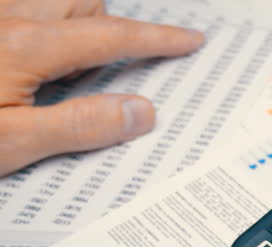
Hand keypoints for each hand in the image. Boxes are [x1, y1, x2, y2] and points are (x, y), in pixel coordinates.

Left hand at [0, 0, 203, 176]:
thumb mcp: (11, 142)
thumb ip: (78, 125)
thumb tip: (141, 112)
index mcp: (26, 47)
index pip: (112, 37)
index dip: (157, 39)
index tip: (189, 40)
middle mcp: (9, 21)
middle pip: (84, 5)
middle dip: (105, 29)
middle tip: (101, 74)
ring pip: (51, 1)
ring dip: (70, 26)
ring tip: (58, 73)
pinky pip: (22, 13)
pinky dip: (39, 29)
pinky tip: (23, 67)